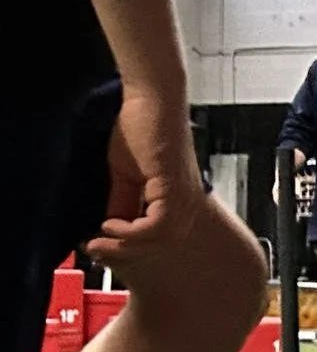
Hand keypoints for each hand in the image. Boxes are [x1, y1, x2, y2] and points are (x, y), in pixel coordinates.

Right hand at [83, 82, 203, 266]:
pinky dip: (132, 231)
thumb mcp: (125, 176)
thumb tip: (110, 228)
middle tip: (95, 249)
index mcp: (178, 201)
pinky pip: (159, 226)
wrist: (149, 101)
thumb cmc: (140, 130)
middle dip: (124, 251)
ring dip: (126, 243)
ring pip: (162, 240)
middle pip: (163, 245)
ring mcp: (183, 195)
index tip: (98, 246)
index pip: (159, 240)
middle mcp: (187, 202)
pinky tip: (110, 222)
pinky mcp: (174, 186)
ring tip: (101, 235)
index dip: (128, 248)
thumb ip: (122, 202)